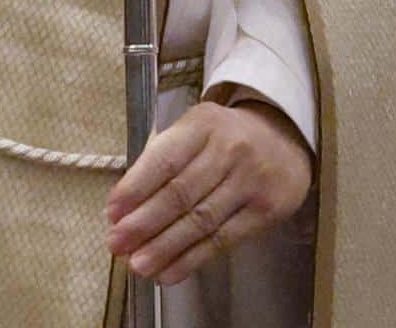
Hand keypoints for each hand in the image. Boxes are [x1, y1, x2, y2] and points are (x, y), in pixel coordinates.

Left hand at [106, 98, 313, 286]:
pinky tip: (169, 272)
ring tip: (138, 264)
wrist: (283, 139)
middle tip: (117, 244)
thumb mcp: (194, 129)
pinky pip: (223, 240)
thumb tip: (125, 203)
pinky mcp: (266, 211)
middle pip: (181, 193)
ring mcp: (251, 181)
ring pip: (201, 221)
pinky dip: (192, 259)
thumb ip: (161, 156)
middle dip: (144, 222)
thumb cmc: (224, 136)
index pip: (165, 158)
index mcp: (203, 123)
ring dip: (165, 247)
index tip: (112, 211)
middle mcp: (229, 149)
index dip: (137, 187)